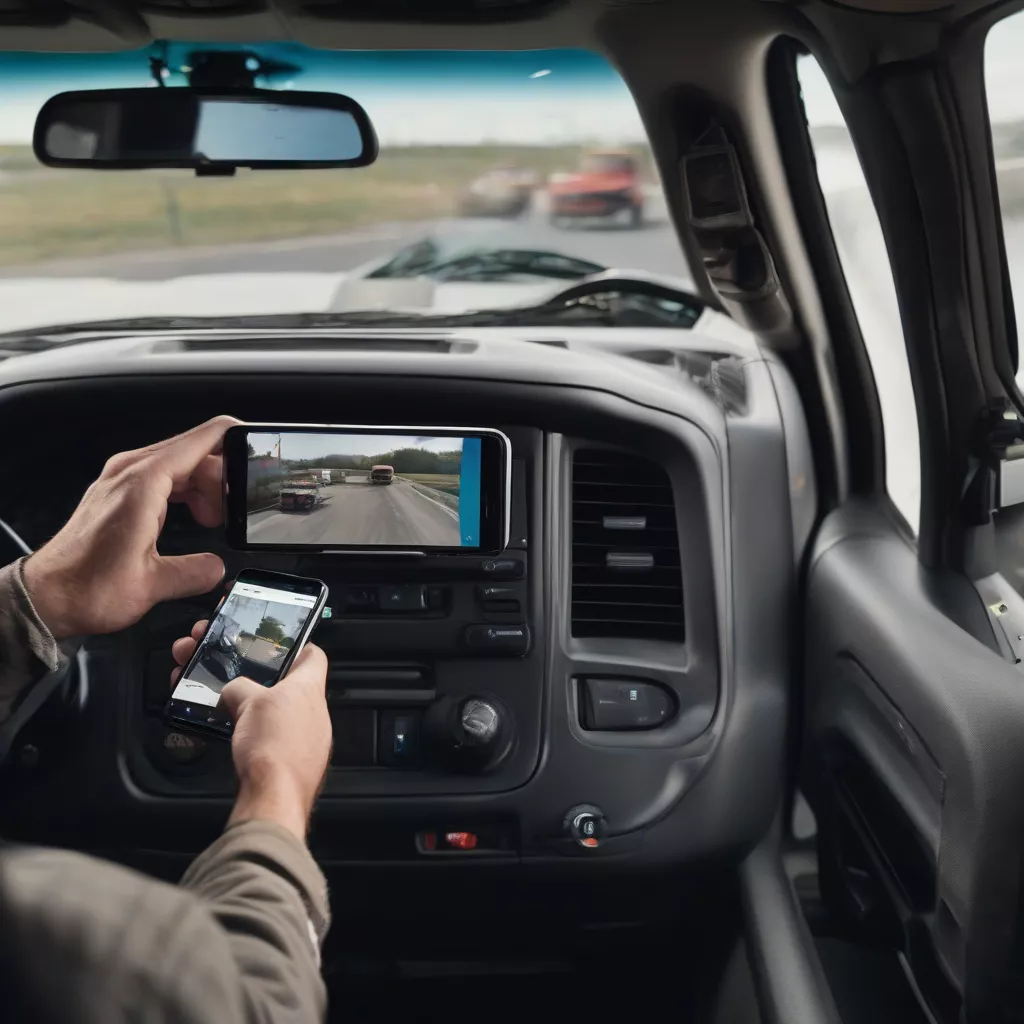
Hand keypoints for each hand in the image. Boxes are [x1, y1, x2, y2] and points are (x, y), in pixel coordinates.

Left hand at [23, 416, 237, 639]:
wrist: (46, 597)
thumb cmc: (86, 587)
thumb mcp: (153, 585)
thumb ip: (197, 571)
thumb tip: (219, 566)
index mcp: (145, 482)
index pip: (207, 437)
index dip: (241, 441)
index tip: (262, 456)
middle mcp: (132, 470)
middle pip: (199, 450)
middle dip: (225, 478)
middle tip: (233, 514)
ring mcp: (124, 478)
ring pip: (184, 462)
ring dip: (207, 487)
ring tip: (213, 521)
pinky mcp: (121, 491)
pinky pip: (167, 475)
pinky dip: (187, 491)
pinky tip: (195, 518)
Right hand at [171, 620, 331, 840]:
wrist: (274, 797)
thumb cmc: (272, 747)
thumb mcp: (247, 701)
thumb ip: (239, 687)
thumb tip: (233, 690)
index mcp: (309, 688)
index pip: (313, 656)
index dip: (297, 647)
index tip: (280, 646)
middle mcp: (316, 712)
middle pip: (291, 686)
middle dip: (262, 682)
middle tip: (239, 680)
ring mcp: (309, 740)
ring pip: (281, 715)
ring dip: (258, 711)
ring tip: (232, 709)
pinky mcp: (297, 763)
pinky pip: (277, 740)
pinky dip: (259, 736)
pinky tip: (239, 737)